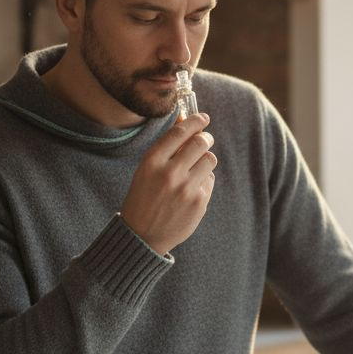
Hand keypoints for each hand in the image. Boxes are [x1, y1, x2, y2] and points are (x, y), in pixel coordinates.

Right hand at [120, 113, 216, 255]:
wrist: (142, 236)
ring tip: (197, 166)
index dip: (194, 121)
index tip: (203, 117)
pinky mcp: (199, 202)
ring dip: (206, 158)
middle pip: (200, 143)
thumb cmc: (144, 197)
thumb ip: (166, 148)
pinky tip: (192, 188)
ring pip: (210, 159)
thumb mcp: (146, 170)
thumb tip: (185, 122)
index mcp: (152, 162)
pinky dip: (204, 180)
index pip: (179, 132)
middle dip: (205, 138)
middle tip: (205, 139)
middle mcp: (169, 173)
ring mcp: (186, 188)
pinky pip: (210, 180)